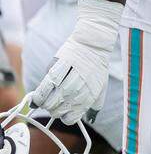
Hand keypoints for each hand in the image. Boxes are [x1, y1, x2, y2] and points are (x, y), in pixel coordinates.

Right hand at [31, 0, 120, 123]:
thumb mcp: (101, 85)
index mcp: (90, 94)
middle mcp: (80, 88)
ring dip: (46, 104)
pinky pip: (46, 86)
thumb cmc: (96, 65)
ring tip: (46, 102)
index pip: (72, 117)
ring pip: (51, 101)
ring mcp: (70, 78)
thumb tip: (90, 118)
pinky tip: (36, 100)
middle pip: (59, 110)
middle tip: (53, 105)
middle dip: (54, 111)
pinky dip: (39, 96)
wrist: (93, 43)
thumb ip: (96, 103)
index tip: (63, 113)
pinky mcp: (59, 68)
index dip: (65, 117)